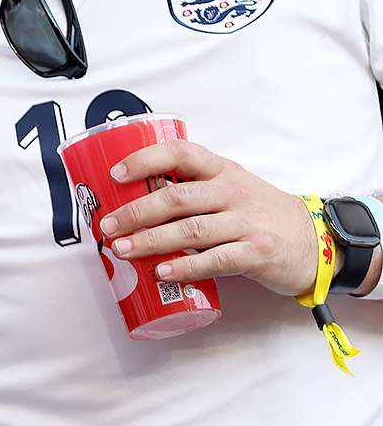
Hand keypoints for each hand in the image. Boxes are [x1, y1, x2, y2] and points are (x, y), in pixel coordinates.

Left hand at [99, 138, 317, 296]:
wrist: (318, 241)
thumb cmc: (261, 214)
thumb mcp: (231, 188)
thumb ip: (193, 190)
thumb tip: (135, 202)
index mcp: (222, 170)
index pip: (180, 153)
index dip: (144, 160)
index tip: (115, 174)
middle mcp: (232, 192)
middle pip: (176, 198)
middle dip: (135, 212)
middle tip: (107, 226)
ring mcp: (246, 223)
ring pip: (190, 230)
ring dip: (150, 241)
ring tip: (123, 250)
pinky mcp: (258, 253)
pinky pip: (215, 260)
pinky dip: (186, 267)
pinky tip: (162, 272)